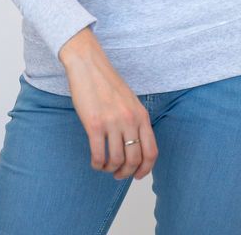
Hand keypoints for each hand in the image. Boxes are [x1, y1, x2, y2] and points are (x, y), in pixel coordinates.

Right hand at [60, 29, 157, 180]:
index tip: (138, 175)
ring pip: (116, 160)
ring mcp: (112, 122)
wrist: (88, 64)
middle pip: (134, 160)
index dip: (146, 169)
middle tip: (117, 174)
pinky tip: (95, 162)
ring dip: (110, 169)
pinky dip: (97, 164)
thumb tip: (135, 147)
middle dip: (126, 173)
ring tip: (104, 166)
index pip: (151, 151)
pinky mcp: (94, 124)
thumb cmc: (107, 82)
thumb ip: (135, 121)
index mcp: (141, 115)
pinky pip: (98, 155)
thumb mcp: (130, 101)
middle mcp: (130, 120)